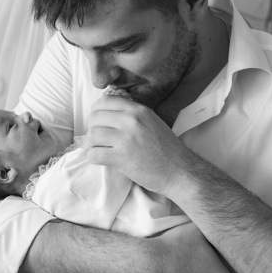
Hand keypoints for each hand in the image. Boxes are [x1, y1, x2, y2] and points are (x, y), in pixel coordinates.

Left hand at [86, 95, 200, 196]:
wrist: (180, 171)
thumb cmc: (167, 149)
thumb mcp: (152, 121)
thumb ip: (133, 115)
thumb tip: (109, 113)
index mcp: (139, 110)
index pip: (105, 101)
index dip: (97, 110)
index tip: (98, 120)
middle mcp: (131, 121)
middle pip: (95, 117)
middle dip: (92, 128)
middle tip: (97, 137)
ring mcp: (126, 139)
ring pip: (92, 135)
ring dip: (91, 144)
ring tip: (98, 149)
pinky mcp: (121, 158)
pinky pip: (94, 154)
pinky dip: (92, 157)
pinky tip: (99, 159)